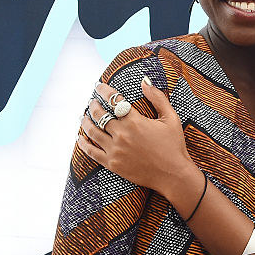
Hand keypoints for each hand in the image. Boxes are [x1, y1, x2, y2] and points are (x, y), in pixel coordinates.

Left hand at [77, 79, 199, 201]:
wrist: (173, 174)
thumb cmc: (174, 145)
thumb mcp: (170, 118)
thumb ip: (157, 98)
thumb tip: (144, 80)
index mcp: (135, 121)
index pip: (114, 101)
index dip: (104, 91)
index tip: (98, 86)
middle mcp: (122, 135)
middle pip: (100, 115)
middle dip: (93, 106)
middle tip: (91, 102)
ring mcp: (115, 150)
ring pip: (93, 132)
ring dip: (86, 122)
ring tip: (84, 117)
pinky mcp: (113, 164)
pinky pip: (92, 152)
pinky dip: (83, 144)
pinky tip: (80, 138)